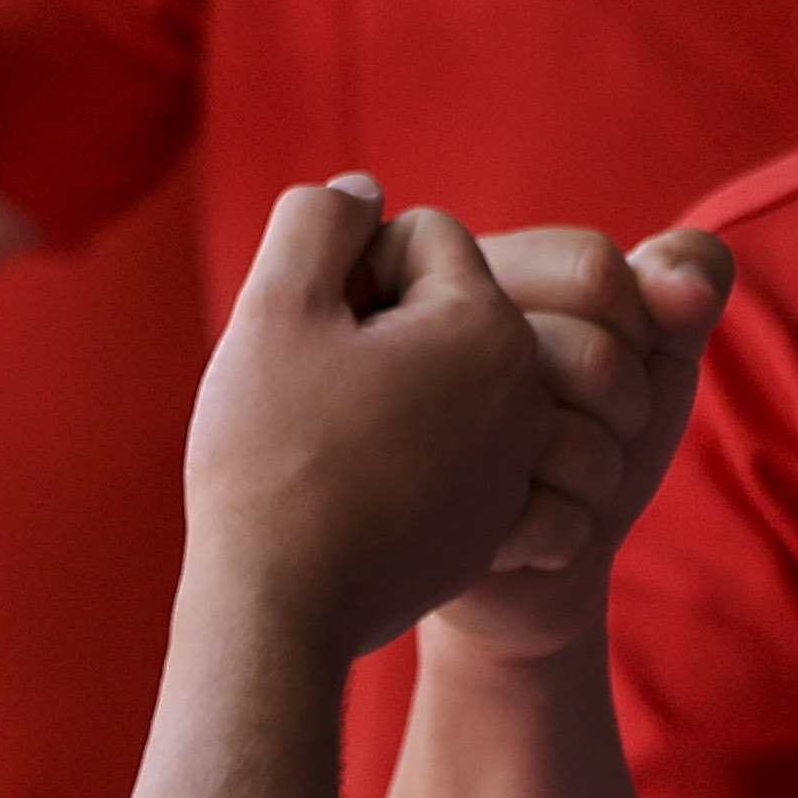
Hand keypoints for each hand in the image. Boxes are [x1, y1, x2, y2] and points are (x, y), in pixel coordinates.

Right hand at [177, 179, 577, 664]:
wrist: (279, 604)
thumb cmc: (271, 454)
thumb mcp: (275, 307)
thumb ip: (320, 221)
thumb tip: (363, 192)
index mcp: (489, 326)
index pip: (420, 238)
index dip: (345, 273)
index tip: (311, 338)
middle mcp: (526, 393)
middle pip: (445, 310)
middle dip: (382, 332)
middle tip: (318, 391)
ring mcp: (516, 468)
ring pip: (451, 382)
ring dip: (399, 395)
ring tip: (340, 444)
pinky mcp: (494, 528)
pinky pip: (461, 457)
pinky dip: (416, 463)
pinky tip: (362, 494)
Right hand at [431, 226, 733, 663]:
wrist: (543, 547)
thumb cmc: (592, 425)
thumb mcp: (651, 338)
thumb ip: (686, 269)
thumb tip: (688, 292)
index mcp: (477, 274)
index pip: (595, 269)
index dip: (637, 324)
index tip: (604, 349)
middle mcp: (430, 340)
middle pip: (592, 357)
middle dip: (628, 408)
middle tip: (589, 425)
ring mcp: (419, 429)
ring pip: (571, 439)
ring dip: (599, 472)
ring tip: (558, 473)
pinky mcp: (426, 516)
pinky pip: (545, 516)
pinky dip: (565, 529)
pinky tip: (528, 519)